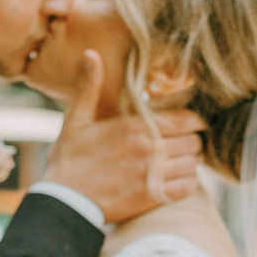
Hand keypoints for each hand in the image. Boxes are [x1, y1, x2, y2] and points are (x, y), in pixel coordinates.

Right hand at [43, 51, 205, 223]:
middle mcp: (148, 148)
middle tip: (183, 146)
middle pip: (193, 142)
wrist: (63, 202)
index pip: (185, 119)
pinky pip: (187, 187)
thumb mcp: (75, 120)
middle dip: (191, 143)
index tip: (190, 125)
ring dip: (189, 164)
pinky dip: (187, 184)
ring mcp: (152, 174)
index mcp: (134, 126)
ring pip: (192, 165)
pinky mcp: (152, 197)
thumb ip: (89, 87)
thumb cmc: (68, 161)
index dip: (193, 122)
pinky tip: (176, 182)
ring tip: (179, 164)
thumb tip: (91, 53)